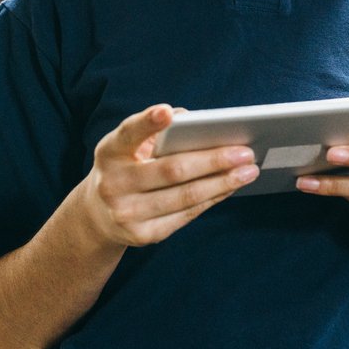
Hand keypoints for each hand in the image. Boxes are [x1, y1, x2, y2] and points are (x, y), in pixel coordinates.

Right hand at [81, 104, 258, 247]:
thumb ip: (157, 129)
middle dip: (213, 160)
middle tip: (245, 151)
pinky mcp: (143, 235)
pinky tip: (230, 187)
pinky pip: (186, 214)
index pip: (129, 134)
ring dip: (223, 183)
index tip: (167, 112)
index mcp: (110, 152)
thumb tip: (199, 123)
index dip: (147, 123)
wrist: (99, 215)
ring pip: (185, 196)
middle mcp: (113, 184)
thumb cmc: (126, 166)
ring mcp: (128, 213)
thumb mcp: (130, 145)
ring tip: (249, 171)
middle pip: (172, 170)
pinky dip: (212, 199)